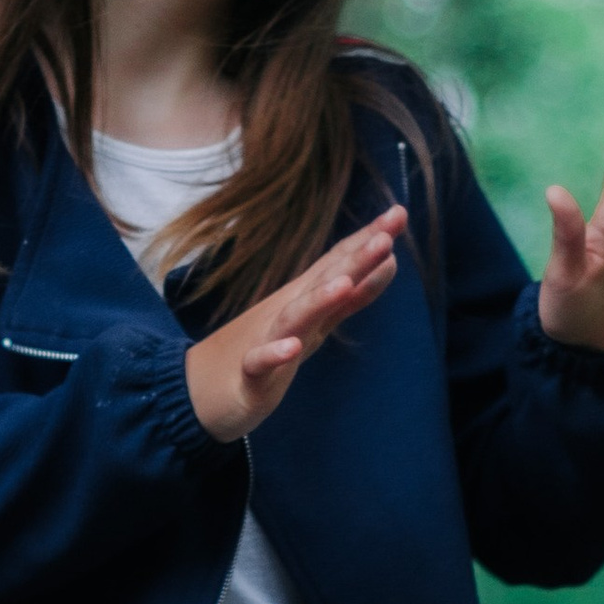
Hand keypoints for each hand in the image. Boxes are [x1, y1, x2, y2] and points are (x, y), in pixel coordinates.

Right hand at [185, 204, 406, 442]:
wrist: (203, 390)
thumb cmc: (267, 348)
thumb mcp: (317, 322)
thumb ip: (354, 295)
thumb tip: (391, 261)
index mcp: (306, 299)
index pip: (340, 263)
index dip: (369, 241)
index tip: (399, 214)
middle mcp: (288, 312)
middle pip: (324, 282)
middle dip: (355, 260)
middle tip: (386, 237)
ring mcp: (267, 340)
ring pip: (295, 317)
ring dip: (318, 300)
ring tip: (344, 284)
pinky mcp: (251, 374)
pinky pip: (261, 363)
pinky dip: (274, 354)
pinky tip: (291, 348)